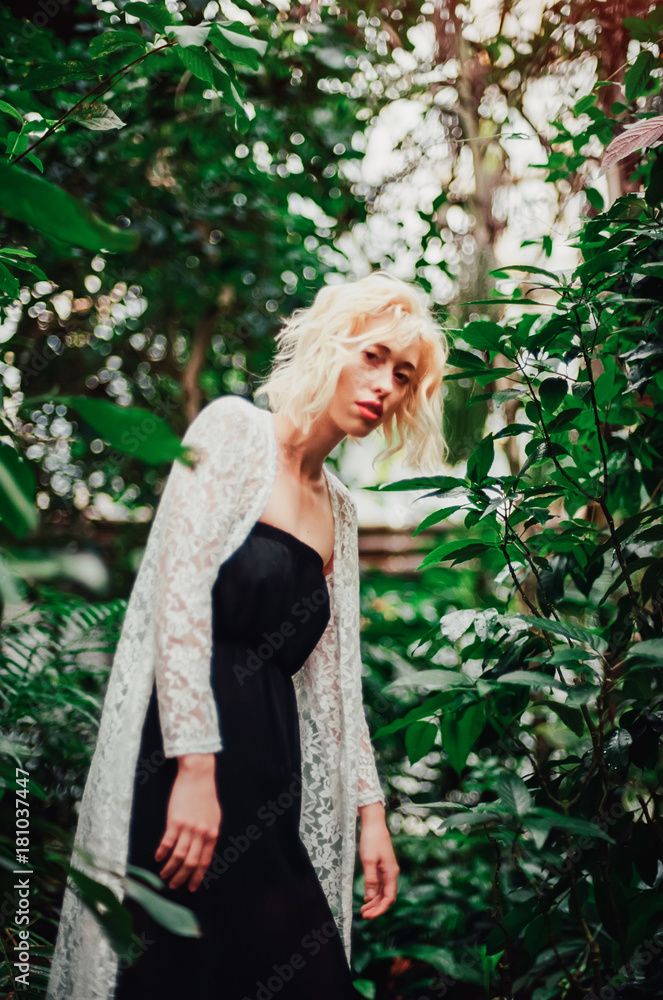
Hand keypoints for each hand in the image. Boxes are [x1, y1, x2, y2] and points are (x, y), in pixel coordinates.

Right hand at [155, 754, 221, 891]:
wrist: (198, 775)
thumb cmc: (205, 794)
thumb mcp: (214, 816)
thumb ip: (209, 834)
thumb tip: (203, 851)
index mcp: (212, 833)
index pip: (205, 861)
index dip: (197, 876)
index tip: (191, 887)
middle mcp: (202, 833)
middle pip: (191, 863)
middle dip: (182, 878)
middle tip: (174, 886)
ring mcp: (188, 827)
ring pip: (178, 856)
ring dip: (170, 869)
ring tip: (164, 876)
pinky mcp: (175, 821)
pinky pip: (167, 843)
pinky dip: (162, 853)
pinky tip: (158, 858)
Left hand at [358, 804, 398, 918]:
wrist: (374, 823)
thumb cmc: (371, 839)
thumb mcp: (368, 860)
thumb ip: (371, 879)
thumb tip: (371, 896)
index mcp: (391, 873)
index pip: (389, 898)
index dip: (380, 909)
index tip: (370, 916)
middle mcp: (392, 873)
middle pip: (387, 896)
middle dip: (376, 907)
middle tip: (364, 915)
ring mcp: (388, 870)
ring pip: (383, 891)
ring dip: (374, 901)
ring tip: (363, 908)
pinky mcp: (383, 866)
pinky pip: (381, 884)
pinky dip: (374, 892)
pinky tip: (367, 897)